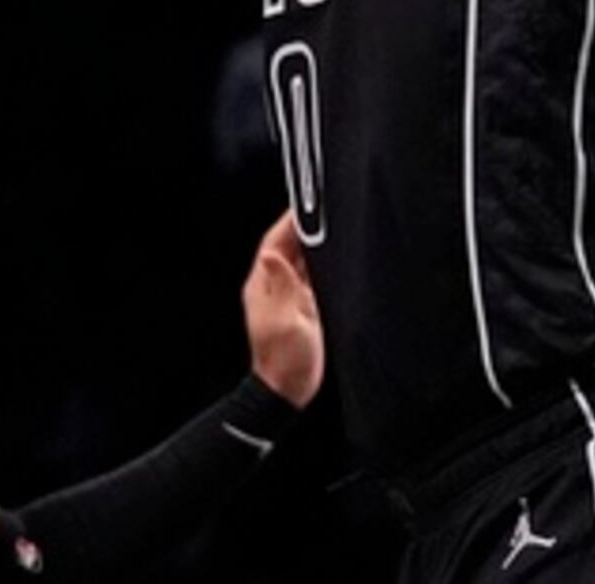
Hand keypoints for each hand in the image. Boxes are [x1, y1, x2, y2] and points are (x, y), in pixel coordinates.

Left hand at [239, 214, 322, 407]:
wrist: (287, 390)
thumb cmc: (284, 361)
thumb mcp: (285, 320)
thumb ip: (282, 285)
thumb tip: (272, 254)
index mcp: (262, 286)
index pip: (274, 243)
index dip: (288, 222)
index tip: (303, 205)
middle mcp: (271, 287)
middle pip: (287, 248)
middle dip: (303, 229)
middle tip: (322, 211)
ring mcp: (285, 297)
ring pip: (299, 262)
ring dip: (312, 247)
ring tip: (330, 229)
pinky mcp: (299, 308)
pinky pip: (308, 279)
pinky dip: (319, 267)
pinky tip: (332, 261)